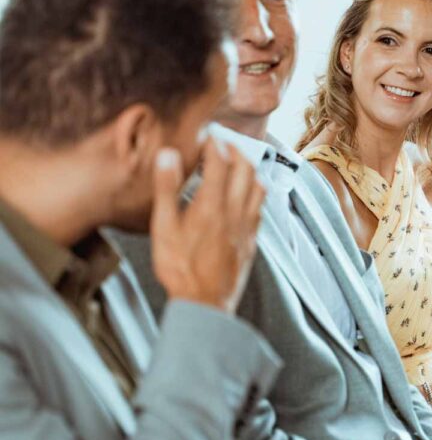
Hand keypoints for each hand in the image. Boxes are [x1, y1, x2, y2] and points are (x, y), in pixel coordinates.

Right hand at [150, 135, 264, 312]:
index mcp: (212, 205)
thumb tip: (169, 155)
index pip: (220, 162)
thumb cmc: (180, 269)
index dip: (215, 143)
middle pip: (245, 169)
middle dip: (235, 150)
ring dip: (250, 169)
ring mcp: (247, 227)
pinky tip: (247, 195)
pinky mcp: (252, 241)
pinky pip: (260, 208)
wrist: (205, 304)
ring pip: (258, 187)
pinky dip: (256, 192)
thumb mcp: (163, 229)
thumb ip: (166, 189)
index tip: (207, 134)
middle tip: (223, 144)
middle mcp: (235, 212)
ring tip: (238, 163)